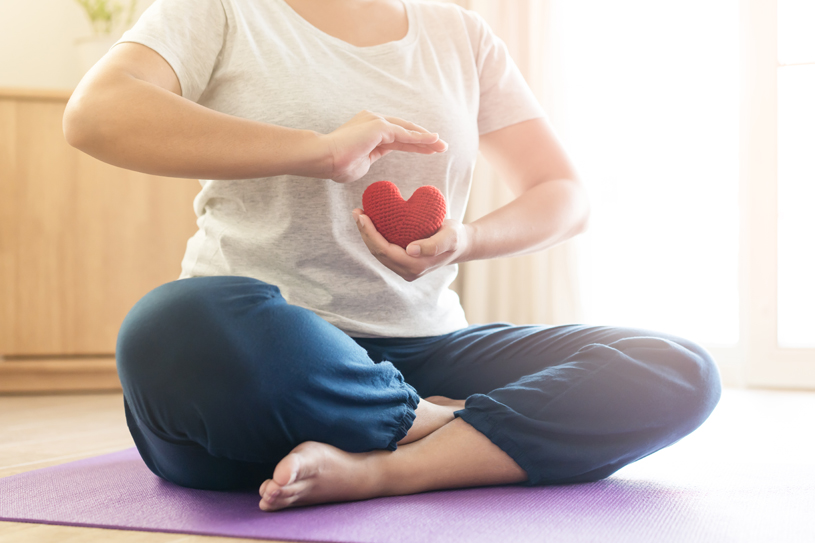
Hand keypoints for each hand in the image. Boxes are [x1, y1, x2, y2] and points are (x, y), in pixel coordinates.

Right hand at [321, 111, 447, 183]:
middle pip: (405, 131)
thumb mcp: (359, 163)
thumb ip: (369, 158)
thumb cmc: (336, 164)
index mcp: (369, 130)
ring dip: (426, 138)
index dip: (414, 144)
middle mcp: (373, 121)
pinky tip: (432, 141)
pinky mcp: (378, 126)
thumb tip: (370, 161)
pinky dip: (419, 138)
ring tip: (442, 145)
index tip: (428, 151)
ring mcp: (376, 122)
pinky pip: (404, 134)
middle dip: (424, 139)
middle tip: (441, 146)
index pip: (397, 138)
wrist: (322, 158)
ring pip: (407, 131)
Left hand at [352, 208, 470, 281]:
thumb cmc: (456, 237)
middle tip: (357, 211)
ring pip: (379, 253)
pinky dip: (374, 237)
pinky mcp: (403, 263)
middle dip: (364, 233)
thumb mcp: (450, 237)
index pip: (385, 251)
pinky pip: (384, 251)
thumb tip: (410, 250)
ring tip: (360, 215)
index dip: (370, 234)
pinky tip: (369, 223)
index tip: (362, 215)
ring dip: (367, 235)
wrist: (461, 244)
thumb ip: (434, 245)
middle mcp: (407, 272)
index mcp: (415, 267)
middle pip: (378, 253)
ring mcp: (404, 269)